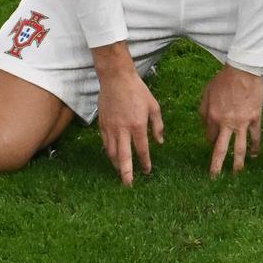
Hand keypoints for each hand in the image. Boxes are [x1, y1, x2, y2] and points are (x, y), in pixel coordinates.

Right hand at [93, 43, 163, 185]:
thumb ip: (157, 125)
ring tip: (121, 174)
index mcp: (137, 125)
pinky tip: (113, 157)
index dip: (145, 162)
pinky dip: (109, 153)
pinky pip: (105, 143)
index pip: (141, 150)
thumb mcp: (153, 105)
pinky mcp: (102, 124)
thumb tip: (159, 142)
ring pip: (112, 153)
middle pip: (123, 157)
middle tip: (128, 185)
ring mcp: (110, 127)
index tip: (147, 171)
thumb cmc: (137, 90)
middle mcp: (122, 129)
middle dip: (126, 173)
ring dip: (116, 165)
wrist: (116, 77)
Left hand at [199, 65, 262, 176]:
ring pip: (240, 149)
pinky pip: (255, 137)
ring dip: (238, 164)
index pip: (210, 136)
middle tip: (213, 178)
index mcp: (212, 116)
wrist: (242, 70)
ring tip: (236, 174)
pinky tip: (255, 156)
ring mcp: (241, 123)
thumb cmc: (223, 80)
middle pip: (221, 149)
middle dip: (217, 165)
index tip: (213, 142)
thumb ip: (203, 110)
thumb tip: (205, 124)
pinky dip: (255, 148)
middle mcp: (226, 123)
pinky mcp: (254, 119)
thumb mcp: (206, 92)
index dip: (211, 140)